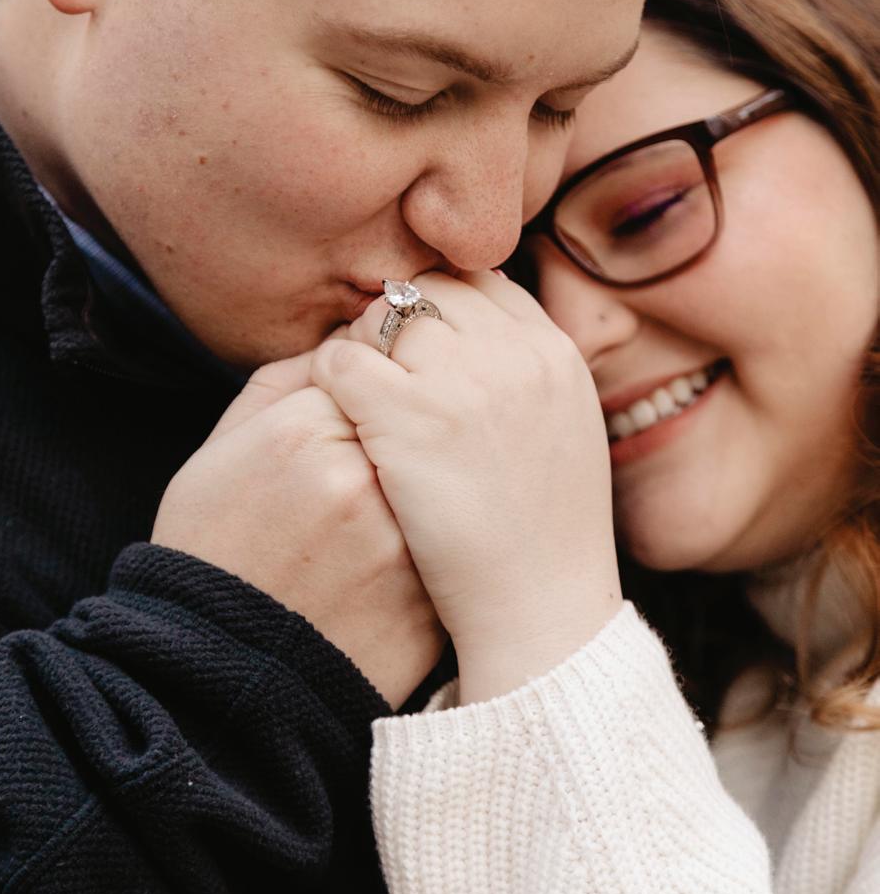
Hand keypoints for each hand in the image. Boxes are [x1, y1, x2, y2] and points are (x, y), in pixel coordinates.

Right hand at [152, 353, 444, 707]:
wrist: (216, 673)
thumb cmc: (211, 550)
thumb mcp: (218, 451)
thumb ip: (278, 382)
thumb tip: (341, 347)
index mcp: (302, 429)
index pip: (368, 370)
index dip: (361, 390)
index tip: (354, 411)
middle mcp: (358, 478)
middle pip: (410, 416)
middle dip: (399, 430)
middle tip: (377, 455)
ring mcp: (399, 541)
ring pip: (440, 473)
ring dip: (427, 478)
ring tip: (381, 509)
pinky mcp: (426, 595)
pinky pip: (453, 535)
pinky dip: (441, 533)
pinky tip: (411, 543)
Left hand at [311, 274, 620, 701]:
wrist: (541, 611)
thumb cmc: (546, 540)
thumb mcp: (565, 432)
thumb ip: (528, 375)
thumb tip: (480, 334)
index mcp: (554, 353)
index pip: (481, 283)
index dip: (439, 310)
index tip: (416, 349)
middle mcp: (514, 352)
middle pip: (428, 292)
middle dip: (394, 323)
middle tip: (376, 373)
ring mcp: (462, 380)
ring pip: (380, 318)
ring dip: (359, 351)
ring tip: (355, 405)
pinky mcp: (408, 415)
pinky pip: (341, 361)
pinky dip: (327, 383)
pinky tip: (334, 424)